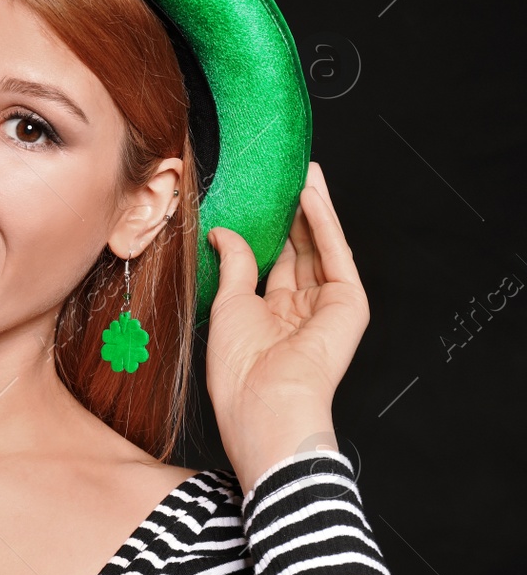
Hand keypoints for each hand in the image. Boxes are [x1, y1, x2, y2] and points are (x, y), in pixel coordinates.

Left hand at [204, 161, 368, 486]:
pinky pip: (335, 256)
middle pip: (303, 251)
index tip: (266, 197)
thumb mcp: (229, 303)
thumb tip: (225, 232)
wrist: (263, 402)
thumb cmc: (239, 368)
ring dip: (315, 210)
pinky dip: (324, 224)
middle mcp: (304, 309)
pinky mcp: (350, 305)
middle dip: (297, 214)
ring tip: (306, 173)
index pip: (278, 262)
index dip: (273, 229)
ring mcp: (329, 307)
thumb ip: (235, 263)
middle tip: (291, 174)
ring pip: (322, 248)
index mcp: (275, 315)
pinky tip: (312, 196)